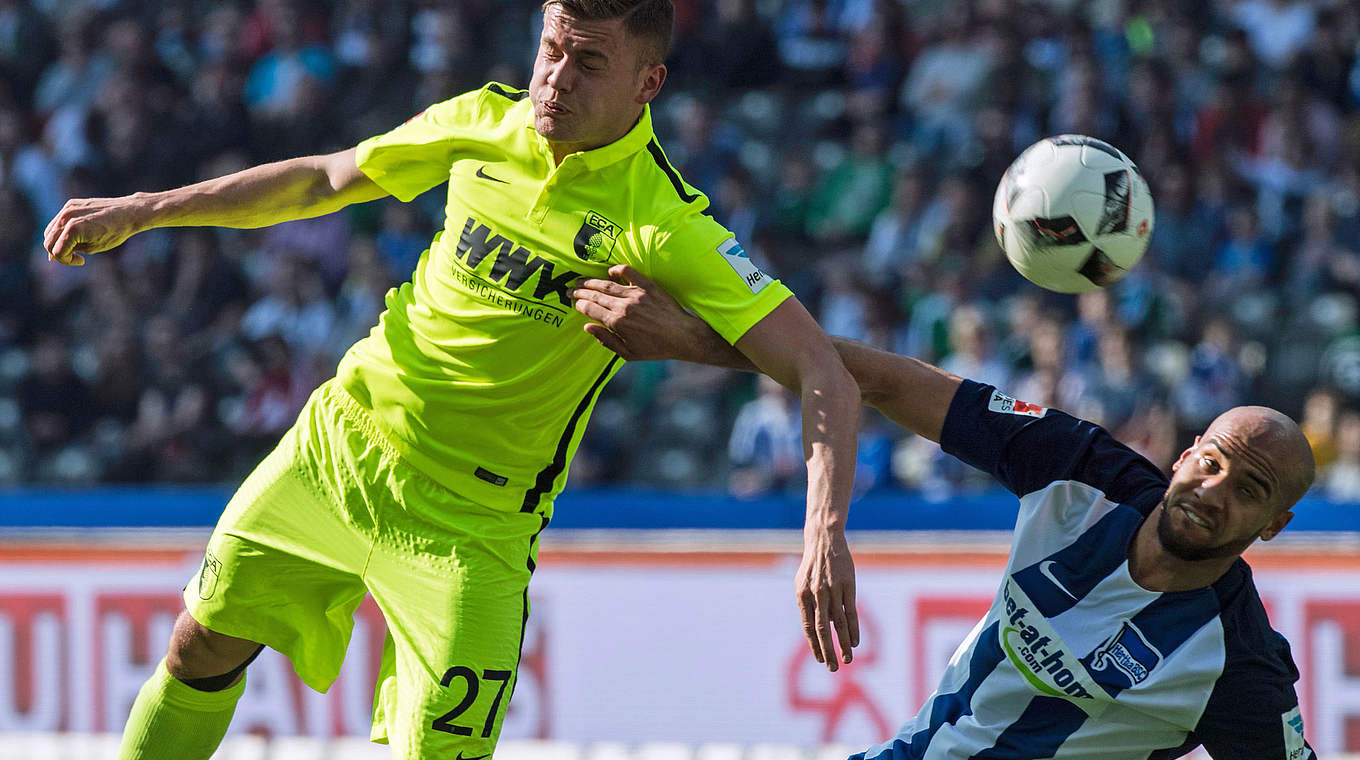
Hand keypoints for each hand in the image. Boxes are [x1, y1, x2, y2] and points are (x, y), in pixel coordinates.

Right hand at [44, 195, 147, 265]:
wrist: (129, 212)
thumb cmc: (115, 232)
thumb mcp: (93, 248)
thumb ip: (71, 250)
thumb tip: (51, 256)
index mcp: (72, 229)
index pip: (57, 252)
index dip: (67, 261)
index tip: (81, 261)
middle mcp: (66, 217)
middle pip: (48, 242)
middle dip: (58, 253)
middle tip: (75, 256)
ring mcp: (67, 208)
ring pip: (50, 231)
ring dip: (58, 242)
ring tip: (76, 246)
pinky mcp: (71, 204)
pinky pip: (58, 220)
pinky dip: (62, 230)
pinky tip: (77, 235)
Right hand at [571, 264, 704, 360]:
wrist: (683, 336)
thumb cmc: (656, 348)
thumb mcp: (629, 353)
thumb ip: (606, 340)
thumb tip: (587, 327)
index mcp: (617, 323)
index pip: (591, 309)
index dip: (580, 304)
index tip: (575, 302)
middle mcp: (624, 307)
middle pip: (595, 295)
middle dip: (580, 291)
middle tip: (571, 289)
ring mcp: (636, 295)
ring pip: (607, 284)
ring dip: (592, 281)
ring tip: (582, 280)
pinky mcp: (648, 286)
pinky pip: (629, 273)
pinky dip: (618, 269)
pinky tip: (610, 270)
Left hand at [796, 526, 858, 671]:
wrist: (824, 541)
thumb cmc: (812, 566)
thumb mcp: (802, 584)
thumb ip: (809, 606)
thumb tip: (822, 628)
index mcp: (802, 596)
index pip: (808, 627)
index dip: (814, 645)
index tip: (821, 660)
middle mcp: (816, 594)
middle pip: (823, 629)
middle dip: (828, 650)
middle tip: (833, 668)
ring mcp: (833, 590)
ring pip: (840, 623)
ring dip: (844, 643)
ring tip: (847, 659)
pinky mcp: (848, 586)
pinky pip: (851, 612)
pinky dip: (854, 629)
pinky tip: (856, 642)